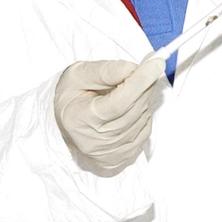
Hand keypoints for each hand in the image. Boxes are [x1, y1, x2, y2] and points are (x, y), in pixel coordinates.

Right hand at [54, 58, 164, 175]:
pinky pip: (145, 129)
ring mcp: (110, 153)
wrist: (65, 123)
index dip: (140, 82)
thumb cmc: (73, 96)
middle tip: (146, 68)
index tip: (156, 64)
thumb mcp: (79, 75)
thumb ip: (106, 70)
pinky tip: (131, 107)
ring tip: (129, 90)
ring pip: (143, 118)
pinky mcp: (123, 158)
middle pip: (134, 109)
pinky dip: (143, 114)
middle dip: (145, 85)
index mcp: (79, 119)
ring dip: (144, 99)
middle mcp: (95, 141)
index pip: (118, 102)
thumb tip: (134, 69)